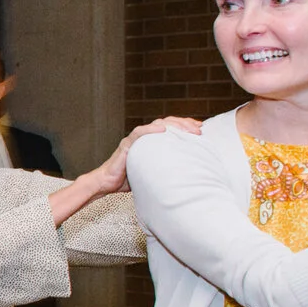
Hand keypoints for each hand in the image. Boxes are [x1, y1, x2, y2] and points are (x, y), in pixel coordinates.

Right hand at [87, 116, 201, 193]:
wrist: (107, 184)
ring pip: (156, 125)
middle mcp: (144, 137)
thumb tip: (189, 173)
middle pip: (167, 123)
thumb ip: (166, 167)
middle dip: (184, 124)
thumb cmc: (129, 179)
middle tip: (199, 130)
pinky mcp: (126, 145)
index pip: (171, 128)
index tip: (201, 129)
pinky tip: (162, 129)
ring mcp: (135, 139)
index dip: (186, 126)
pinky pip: (139, 133)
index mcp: (152, 141)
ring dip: (173, 125)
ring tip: (187, 130)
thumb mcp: (153, 171)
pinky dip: (150, 130)